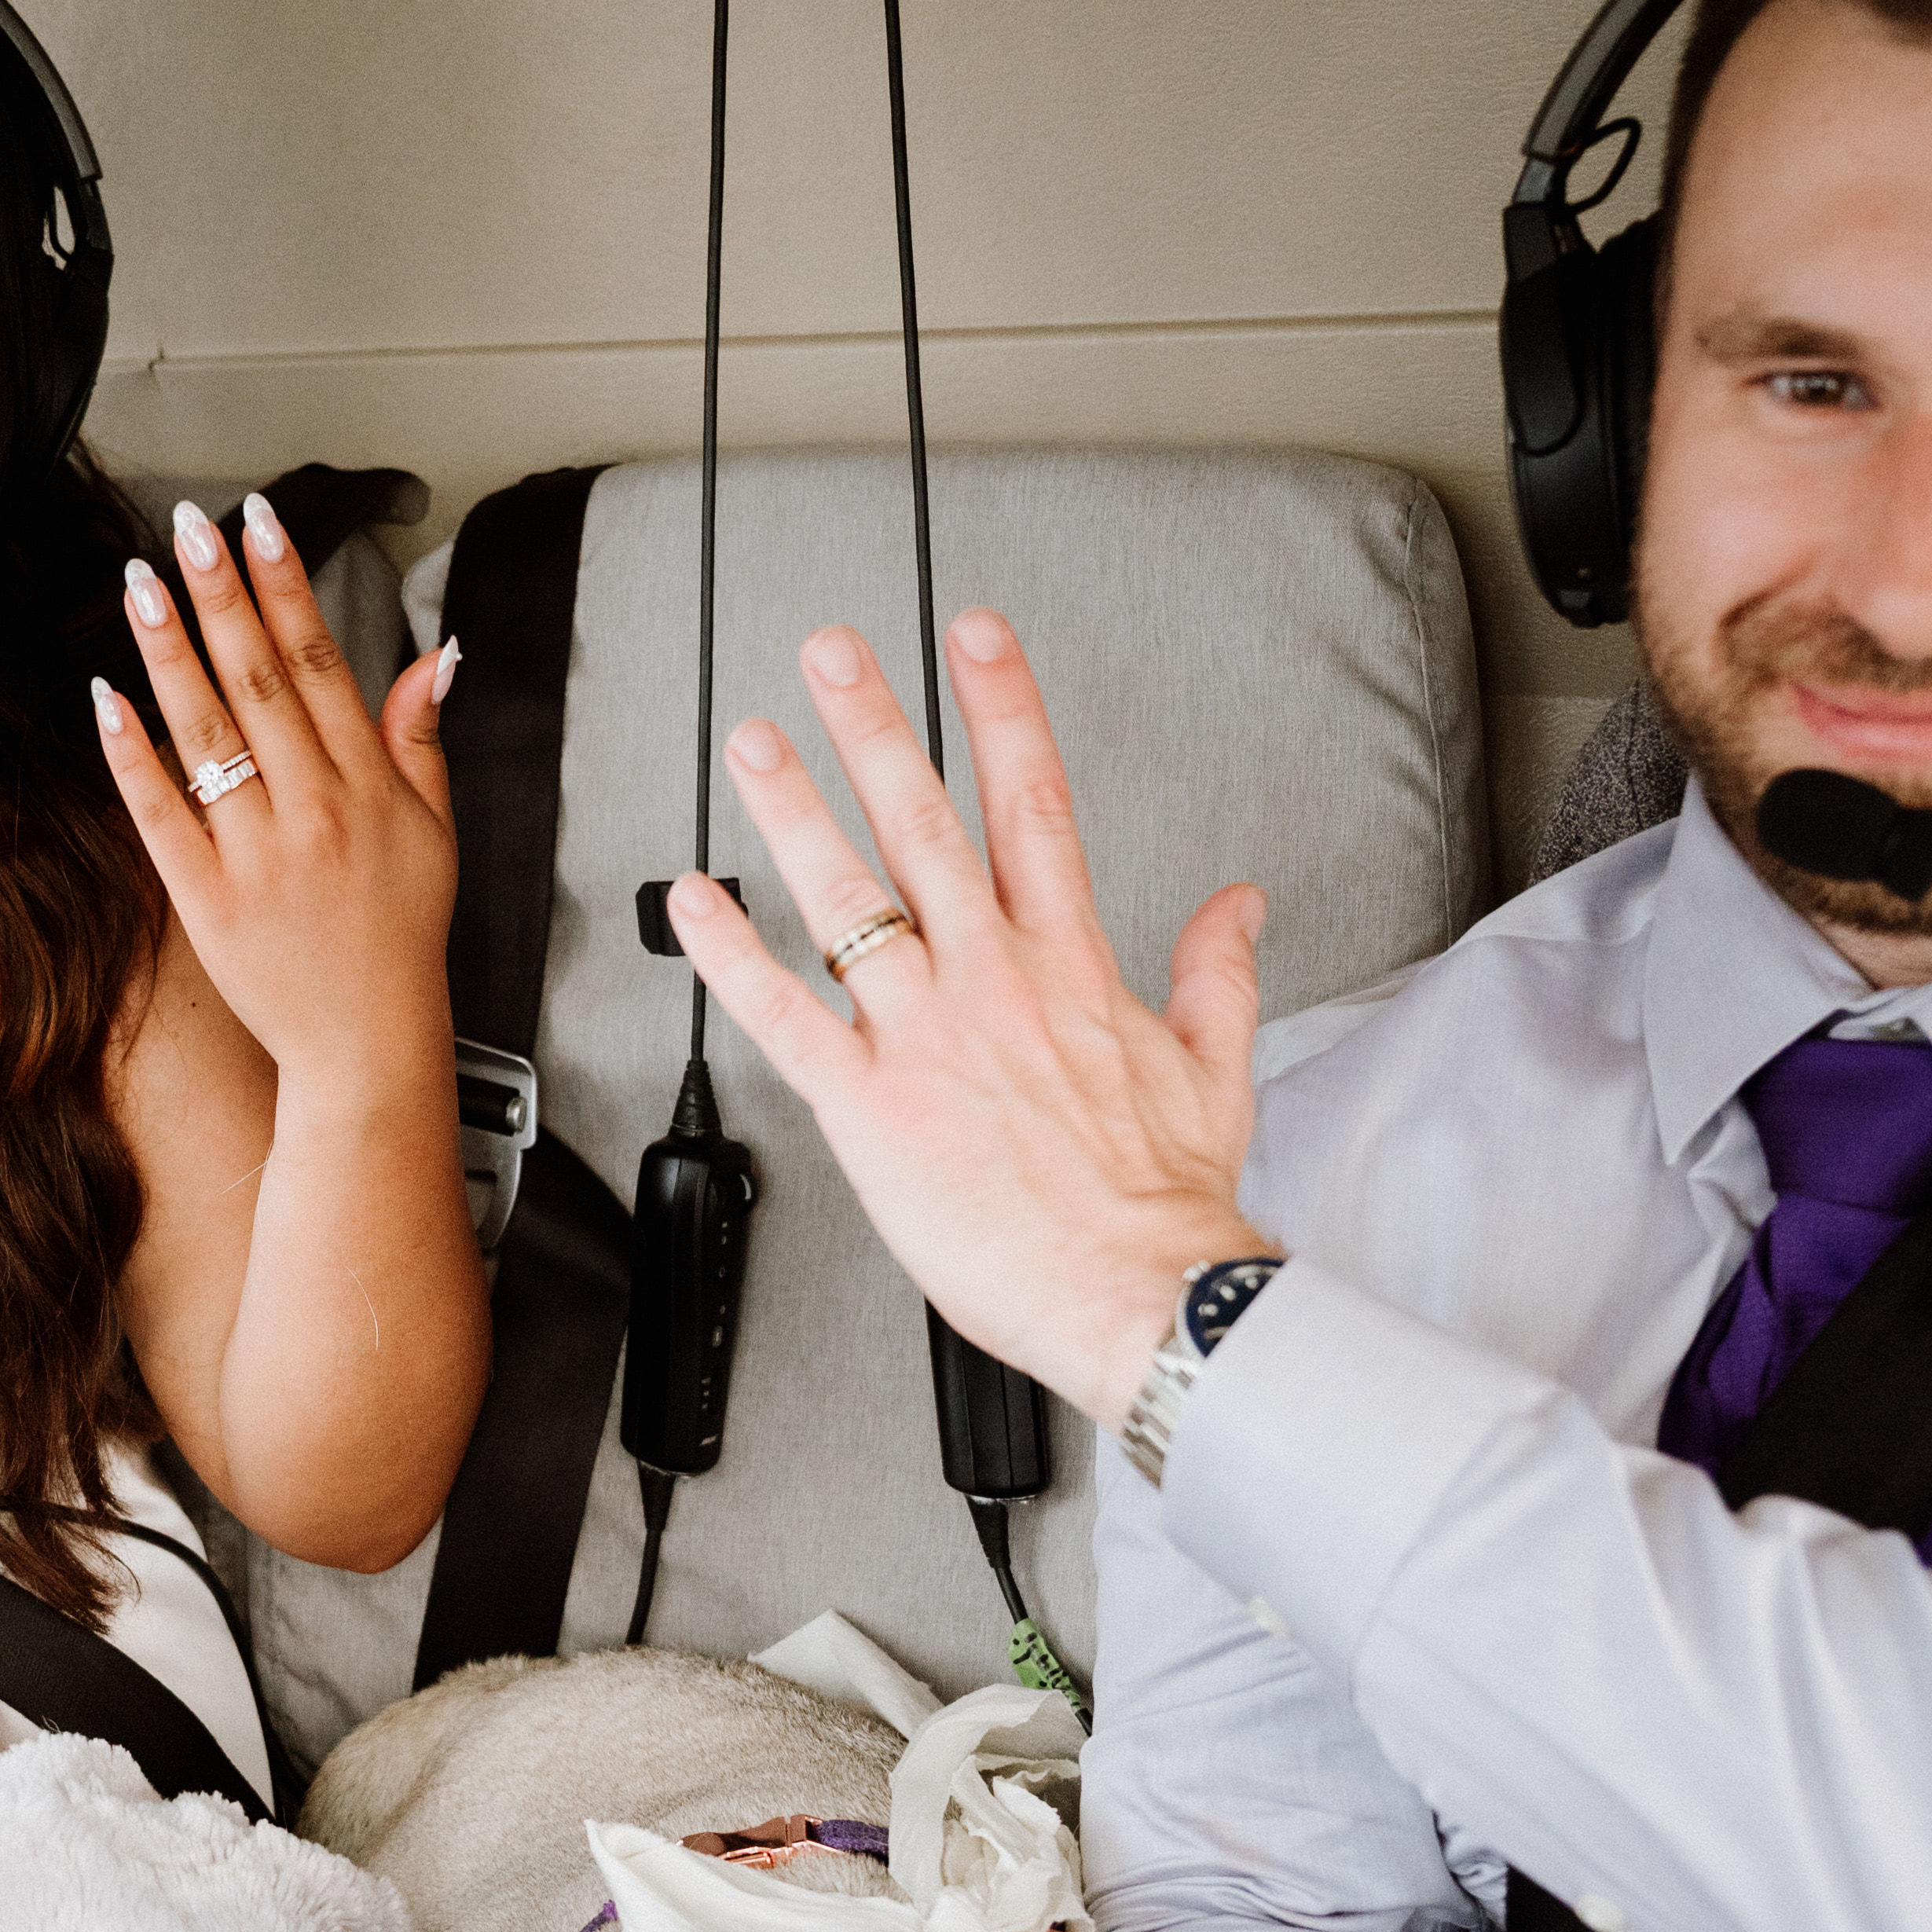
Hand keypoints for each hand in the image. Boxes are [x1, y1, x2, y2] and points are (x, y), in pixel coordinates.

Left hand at [95, 493, 461, 1088]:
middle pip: (259, 677)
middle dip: (221, 593)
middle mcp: (314, 807)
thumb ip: (422, 739)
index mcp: (366, 783)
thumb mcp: (436, 831)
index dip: (287, 584)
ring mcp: (258, 852)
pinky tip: (106, 698)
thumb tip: (437, 658)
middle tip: (187, 526)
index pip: (321, 659)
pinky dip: (133, 754)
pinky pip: (161, 812)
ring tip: (140, 582)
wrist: (368, 1044)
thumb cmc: (398, 939)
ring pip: (207, 730)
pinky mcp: (208, 898)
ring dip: (170, 649)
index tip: (259, 523)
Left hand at [662, 612, 1272, 1423]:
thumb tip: (1240, 905)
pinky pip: (785, 1020)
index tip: (973, 638)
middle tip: (830, 655)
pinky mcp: (873, 1107)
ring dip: (793, 814)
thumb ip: (1219, 971)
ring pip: (848, 901)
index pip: (1033, 804)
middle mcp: (992, 982)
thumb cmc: (1164, 1204)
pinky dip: (731, 959)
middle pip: (927, 825)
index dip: (1001, 709)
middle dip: (875, 728)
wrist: (1141, 1293)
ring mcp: (927, 1038)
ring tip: (753, 743)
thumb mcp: (1216, 1067)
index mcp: (1069, 965)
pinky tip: (691, 905)